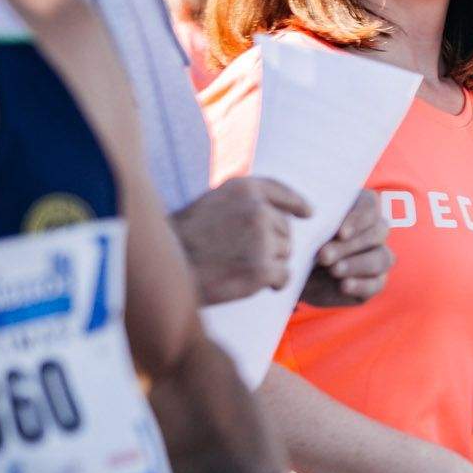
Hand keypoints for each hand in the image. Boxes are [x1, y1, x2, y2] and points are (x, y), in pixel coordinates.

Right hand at [173, 177, 310, 305]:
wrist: (164, 267)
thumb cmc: (185, 238)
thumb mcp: (212, 204)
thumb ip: (243, 202)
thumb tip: (280, 211)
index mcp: (243, 188)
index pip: (280, 192)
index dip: (296, 203)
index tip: (308, 213)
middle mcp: (256, 209)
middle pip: (285, 230)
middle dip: (272, 244)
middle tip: (238, 256)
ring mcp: (261, 239)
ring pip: (285, 254)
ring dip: (269, 264)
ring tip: (236, 267)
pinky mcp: (262, 268)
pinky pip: (284, 276)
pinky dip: (273, 284)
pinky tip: (249, 284)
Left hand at [300, 189, 393, 306]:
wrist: (293, 271)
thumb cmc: (299, 240)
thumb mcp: (301, 230)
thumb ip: (312, 224)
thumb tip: (314, 224)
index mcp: (359, 208)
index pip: (370, 206)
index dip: (359, 219)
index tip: (340, 233)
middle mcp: (374, 231)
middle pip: (377, 232)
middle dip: (351, 245)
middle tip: (324, 255)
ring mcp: (378, 256)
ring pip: (382, 257)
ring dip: (357, 264)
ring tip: (333, 270)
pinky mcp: (374, 282)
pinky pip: (377, 283)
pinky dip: (361, 284)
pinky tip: (344, 285)